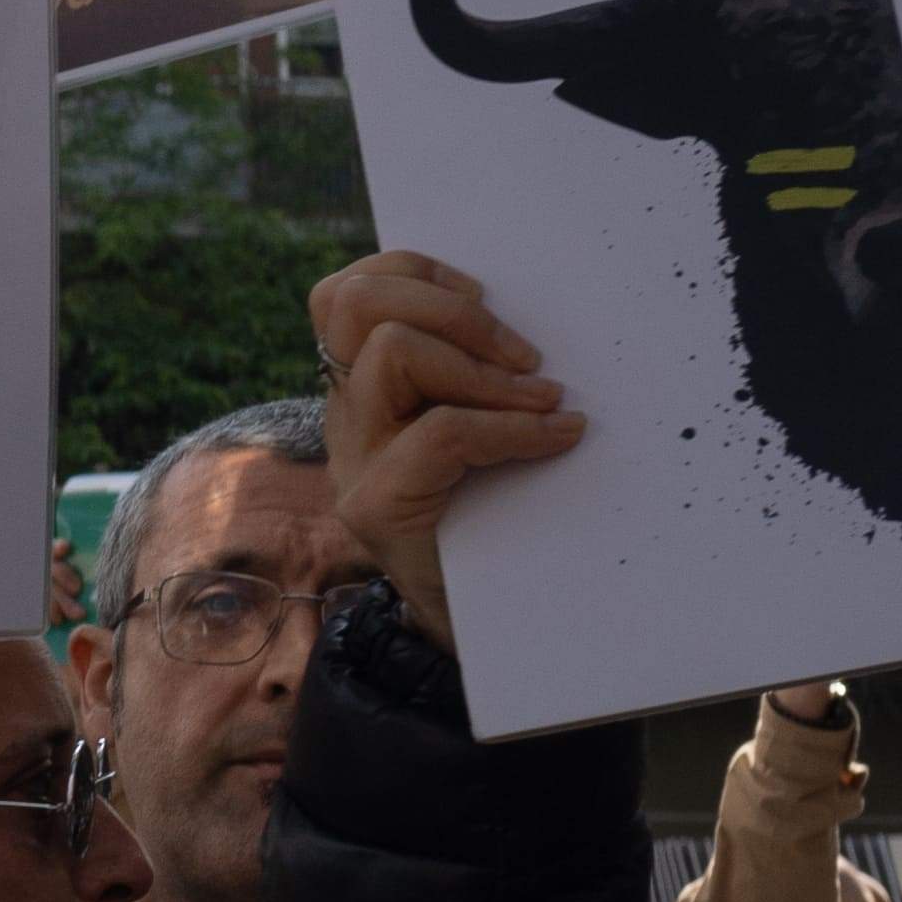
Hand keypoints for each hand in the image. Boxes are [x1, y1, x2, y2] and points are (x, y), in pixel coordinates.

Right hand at [316, 251, 580, 653]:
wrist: (478, 630)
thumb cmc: (498, 521)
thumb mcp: (480, 432)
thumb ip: (476, 380)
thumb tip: (536, 322)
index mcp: (364, 390)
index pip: (346, 293)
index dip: (416, 271)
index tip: (488, 301)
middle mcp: (346, 417)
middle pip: (354, 302)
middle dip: (451, 308)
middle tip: (523, 356)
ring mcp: (354, 461)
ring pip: (391, 351)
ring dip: (483, 367)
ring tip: (540, 400)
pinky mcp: (377, 507)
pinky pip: (443, 431)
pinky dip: (513, 426)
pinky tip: (556, 439)